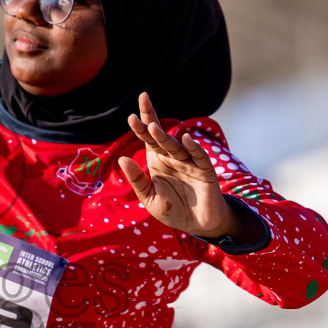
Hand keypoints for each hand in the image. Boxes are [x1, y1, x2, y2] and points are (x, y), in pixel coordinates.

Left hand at [118, 92, 243, 238]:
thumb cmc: (174, 210)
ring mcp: (189, 162)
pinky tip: (187, 139)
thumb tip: (122, 159)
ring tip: (153, 129)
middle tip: (142, 102)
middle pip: (160, 136)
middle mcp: (172, 157)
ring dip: (165, 138)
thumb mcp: (150, 198)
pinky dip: (194, 148)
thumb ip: (137, 180)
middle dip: (151, 121)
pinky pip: (199, 157)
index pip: (148, 139)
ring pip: (176, 146)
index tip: (131, 116)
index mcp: (157, 161)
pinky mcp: (205, 171)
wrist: (198, 225)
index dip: (141, 126)